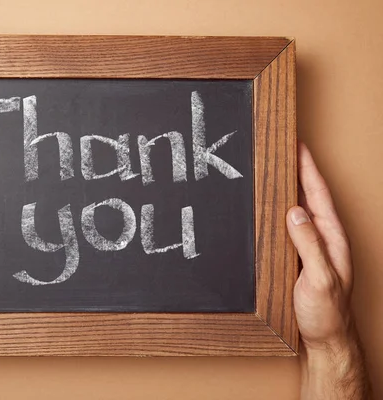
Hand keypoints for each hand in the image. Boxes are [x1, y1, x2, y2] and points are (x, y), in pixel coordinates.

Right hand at [287, 142, 369, 398]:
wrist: (324, 339)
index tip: (296, 146)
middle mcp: (323, 238)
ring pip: (297, 209)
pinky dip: (279, 211)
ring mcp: (311, 247)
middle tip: (281, 151)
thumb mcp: (319, 278)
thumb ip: (309, 244)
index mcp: (332, 238)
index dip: (307, 169)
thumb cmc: (326, 312)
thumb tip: (294, 212)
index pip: (318, 195)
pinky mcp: (299, 257)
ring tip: (274, 171)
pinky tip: (269, 208)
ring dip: (287, 189)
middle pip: (309, 196)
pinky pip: (288, 226)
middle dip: (297, 171)